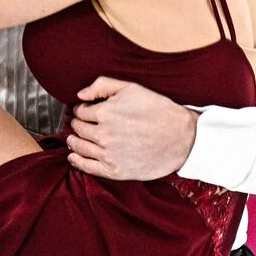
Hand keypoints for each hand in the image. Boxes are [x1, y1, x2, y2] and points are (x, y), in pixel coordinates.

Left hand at [65, 77, 198, 180]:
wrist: (181, 137)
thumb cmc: (158, 110)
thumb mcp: (131, 88)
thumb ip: (102, 86)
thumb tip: (79, 95)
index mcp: (105, 113)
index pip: (81, 111)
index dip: (82, 109)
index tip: (86, 111)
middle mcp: (103, 134)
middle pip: (78, 129)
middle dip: (78, 124)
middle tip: (81, 123)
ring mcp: (108, 154)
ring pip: (79, 147)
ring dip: (74, 141)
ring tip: (74, 138)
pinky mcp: (114, 170)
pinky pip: (86, 167)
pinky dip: (76, 161)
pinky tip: (74, 156)